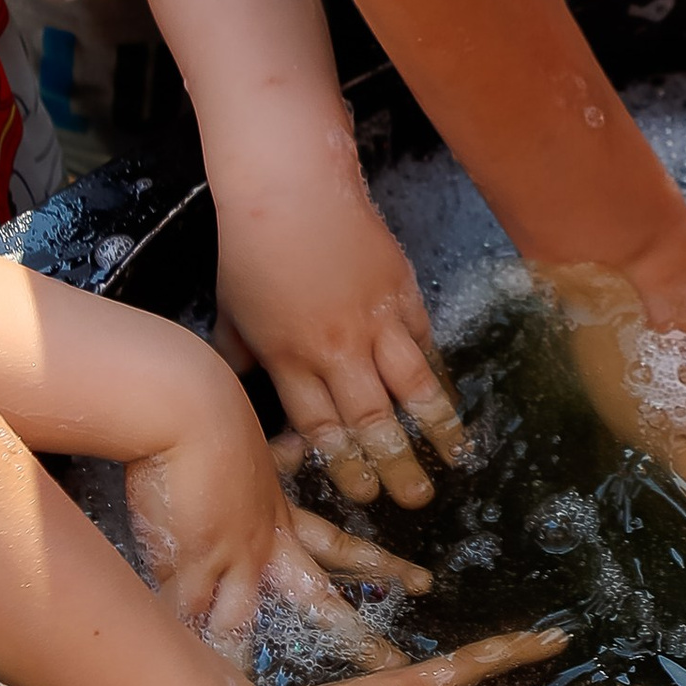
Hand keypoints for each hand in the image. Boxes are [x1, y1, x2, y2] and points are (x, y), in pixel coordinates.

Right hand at [123, 345, 429, 665]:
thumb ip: (275, 459)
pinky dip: (188, 646)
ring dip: (250, 660)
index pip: (337, 546)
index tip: (414, 579)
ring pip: (248, 622)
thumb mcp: (255, 445)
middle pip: (315, 597)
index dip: (375, 565)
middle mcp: (264, 543)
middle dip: (352, 633)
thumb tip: (294, 449)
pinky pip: (189, 617)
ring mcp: (229, 558)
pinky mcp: (191, 563)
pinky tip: (191, 679)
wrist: (187, 407)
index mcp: (281, 514)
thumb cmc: (214, 417)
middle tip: (392, 661)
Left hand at [217, 180, 470, 511]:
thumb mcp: (230, 311)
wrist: (289, 186)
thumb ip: (241, 357)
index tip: (363, 494)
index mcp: (289, 360)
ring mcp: (375, 320)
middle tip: (416, 499)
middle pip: (372, 422)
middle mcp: (336, 349)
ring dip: (435, 429)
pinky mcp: (402, 290)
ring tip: (455, 459)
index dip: (346, 467)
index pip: (323, 429)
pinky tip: (450, 396)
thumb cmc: (249, 247)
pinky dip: (439, 372)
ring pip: (413, 388)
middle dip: (396, 467)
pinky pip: (426, 341)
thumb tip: (242, 389)